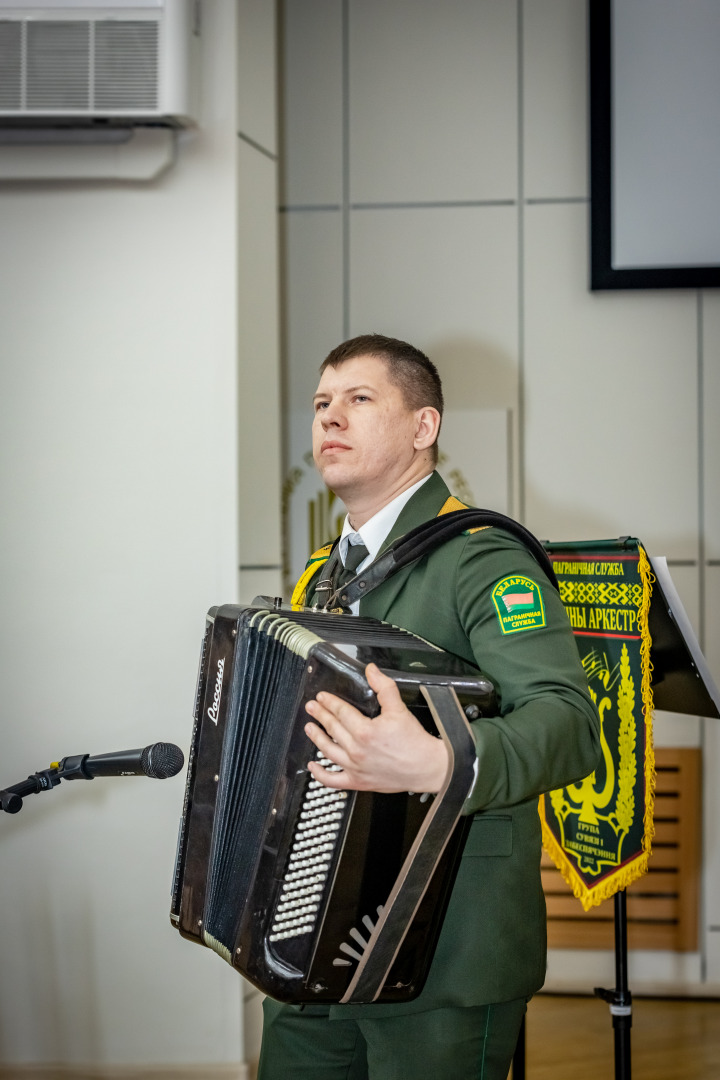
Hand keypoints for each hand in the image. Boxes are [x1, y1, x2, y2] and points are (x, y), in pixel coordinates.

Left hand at [304, 663, 448, 792]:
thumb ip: (384, 687)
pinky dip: (320, 774)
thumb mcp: (399, 709)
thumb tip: (371, 671)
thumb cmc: (414, 742)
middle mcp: (357, 750)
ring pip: (328, 751)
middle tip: (311, 708)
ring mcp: (356, 767)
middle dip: (320, 715)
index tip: (322, 697)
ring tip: (309, 728)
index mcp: (365, 731)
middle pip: (333, 728)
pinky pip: (333, 780)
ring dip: (316, 738)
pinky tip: (313, 766)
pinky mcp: (359, 782)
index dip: (330, 702)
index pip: (341, 712)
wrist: (427, 767)